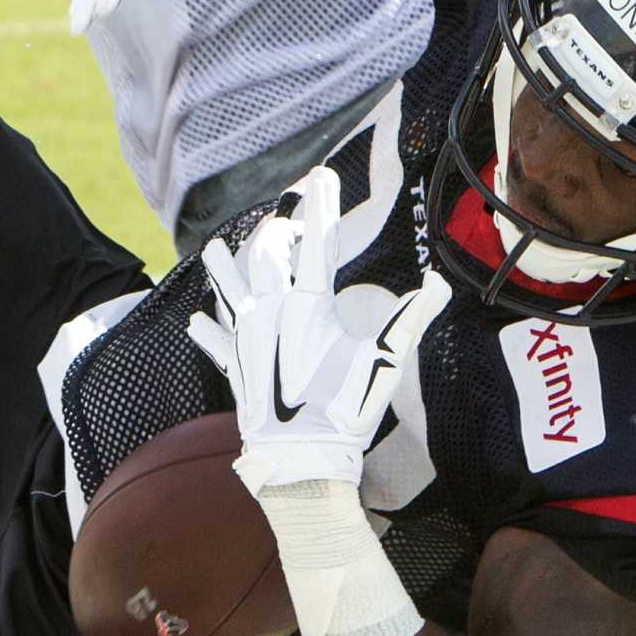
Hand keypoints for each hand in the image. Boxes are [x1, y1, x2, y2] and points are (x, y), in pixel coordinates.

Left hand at [187, 166, 451, 497]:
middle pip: (268, 256)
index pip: (319, 243)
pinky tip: (196, 320)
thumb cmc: (346, 412)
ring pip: (229, 292)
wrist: (301, 461)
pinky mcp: (236, 368)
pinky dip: (207, 330)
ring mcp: (248, 339)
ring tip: (213, 248)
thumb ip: (410, 319)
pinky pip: (216, 343)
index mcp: (310, 307)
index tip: (321, 175)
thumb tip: (439, 282)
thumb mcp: (384, 363)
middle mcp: (272, 314)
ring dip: (222, 269)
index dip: (321, 205)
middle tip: (287, 215)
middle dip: (278, 230)